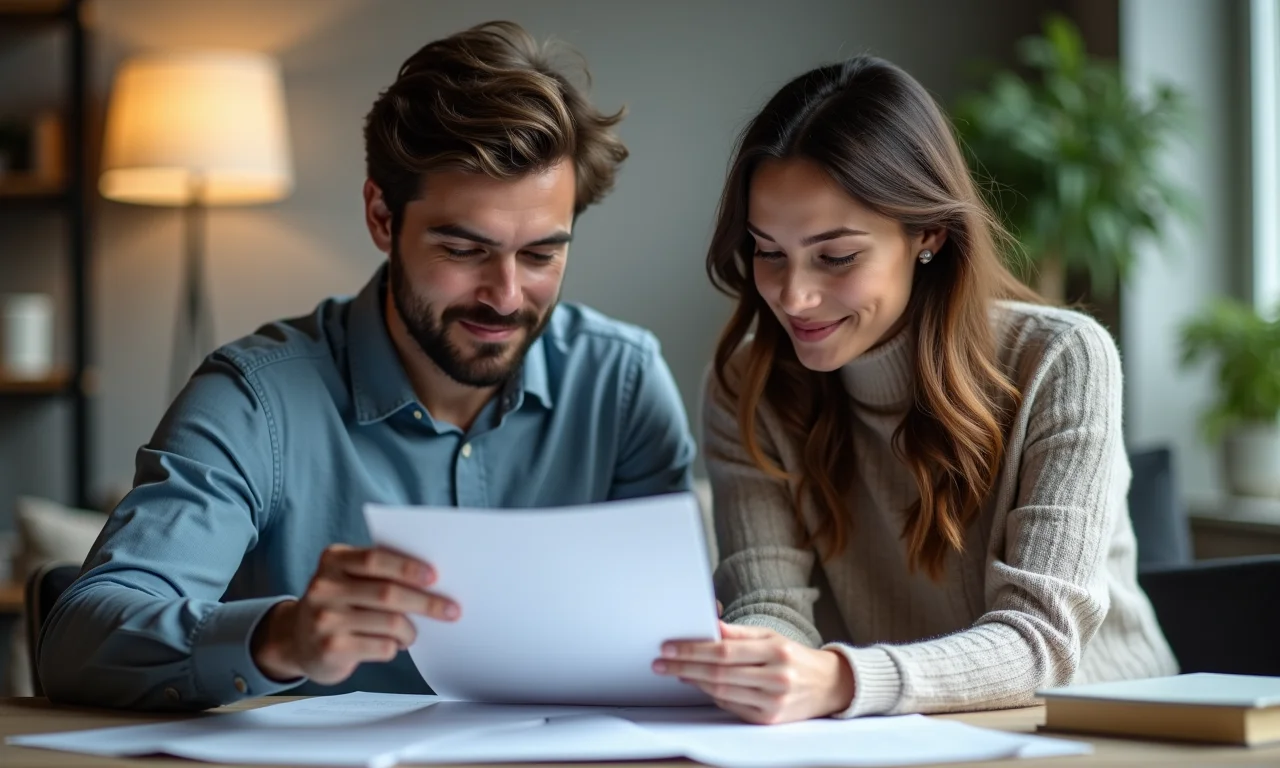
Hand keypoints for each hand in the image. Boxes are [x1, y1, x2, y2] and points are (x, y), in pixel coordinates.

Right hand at [251, 545, 459, 684]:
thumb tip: (433, 582)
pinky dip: (395, 646)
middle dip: (426, 602)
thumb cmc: (338, 604)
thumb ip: (379, 573)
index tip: (435, 576)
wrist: (295, 640)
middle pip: (388, 593)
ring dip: (411, 630)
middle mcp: (324, 587)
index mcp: (333, 560)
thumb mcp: (348, 578)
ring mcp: (325, 619)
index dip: (408, 567)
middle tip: (452, 610)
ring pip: (390, 623)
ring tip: (412, 633)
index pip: (375, 559)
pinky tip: (393, 645)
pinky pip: (382, 646)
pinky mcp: (331, 648)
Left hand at [653, 621, 854, 723]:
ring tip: (676, 672)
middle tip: (662, 663)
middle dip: (685, 667)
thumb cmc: (794, 657)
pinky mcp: (769, 719)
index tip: (669, 648)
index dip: (693, 650)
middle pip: (719, 673)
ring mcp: (773, 702)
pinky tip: (700, 686)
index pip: (724, 651)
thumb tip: (710, 625)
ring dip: (694, 682)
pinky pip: (732, 707)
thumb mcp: (770, 636)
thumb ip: (739, 632)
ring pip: (722, 692)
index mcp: (776, 651)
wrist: (829, 685)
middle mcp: (776, 677)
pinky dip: (713, 696)